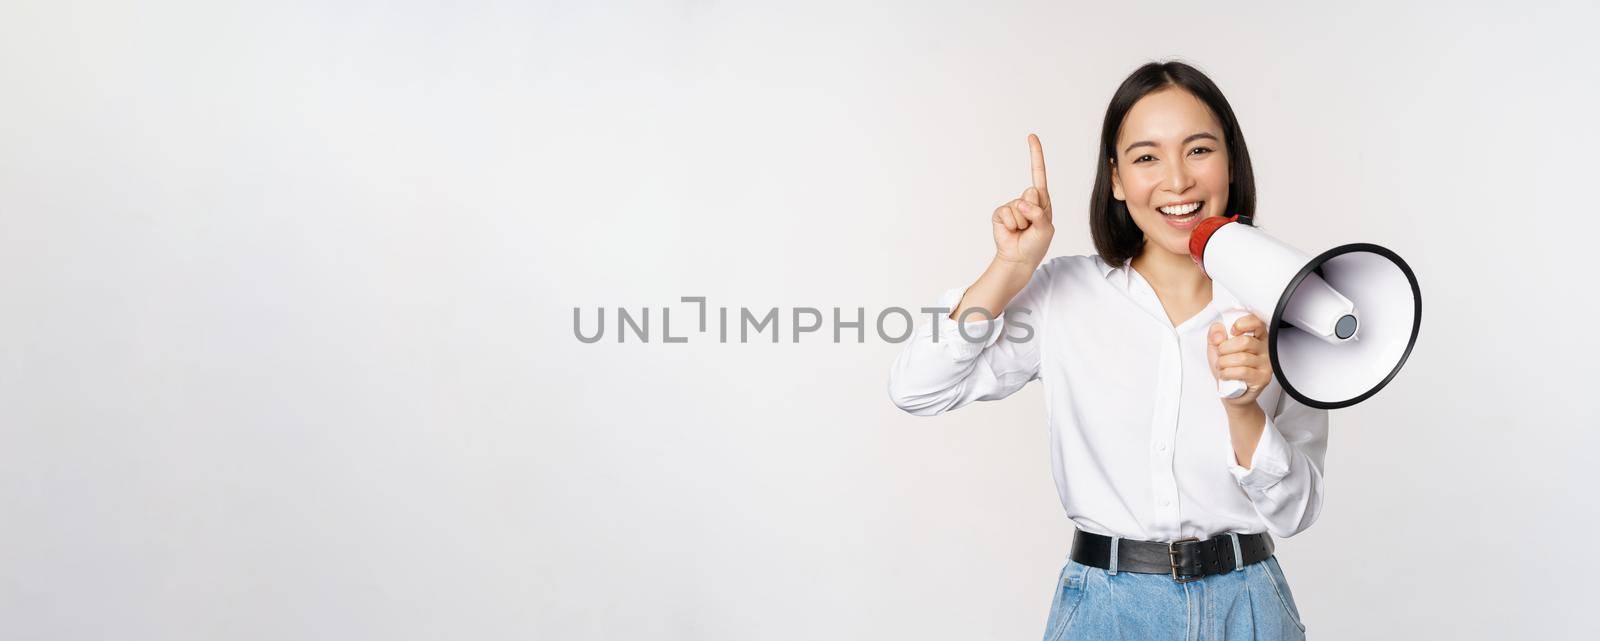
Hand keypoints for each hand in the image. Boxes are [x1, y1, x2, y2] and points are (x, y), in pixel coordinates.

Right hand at [992, 133, 1054, 267]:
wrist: (1019, 259)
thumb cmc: (1036, 244)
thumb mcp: (1045, 229)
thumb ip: (1038, 214)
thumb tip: (1022, 204)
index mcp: (1041, 200)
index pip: (1038, 173)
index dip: (1035, 155)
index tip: (1031, 136)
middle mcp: (1027, 200)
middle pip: (1030, 193)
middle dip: (1033, 212)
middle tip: (1031, 226)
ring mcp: (1013, 206)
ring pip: (1018, 206)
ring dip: (1021, 223)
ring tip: (1022, 231)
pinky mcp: (1000, 213)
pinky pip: (1006, 213)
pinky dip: (1010, 225)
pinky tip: (1012, 231)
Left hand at [1207, 313, 1272, 407]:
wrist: (1232, 392)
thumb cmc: (1228, 368)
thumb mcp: (1216, 349)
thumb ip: (1214, 336)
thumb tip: (1218, 331)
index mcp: (1256, 337)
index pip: (1256, 322)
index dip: (1242, 324)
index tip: (1231, 331)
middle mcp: (1264, 349)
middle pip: (1245, 342)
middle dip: (1225, 349)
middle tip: (1221, 355)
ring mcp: (1265, 364)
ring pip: (1242, 358)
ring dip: (1224, 363)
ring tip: (1222, 367)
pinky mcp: (1262, 378)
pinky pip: (1243, 372)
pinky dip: (1228, 373)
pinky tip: (1225, 375)